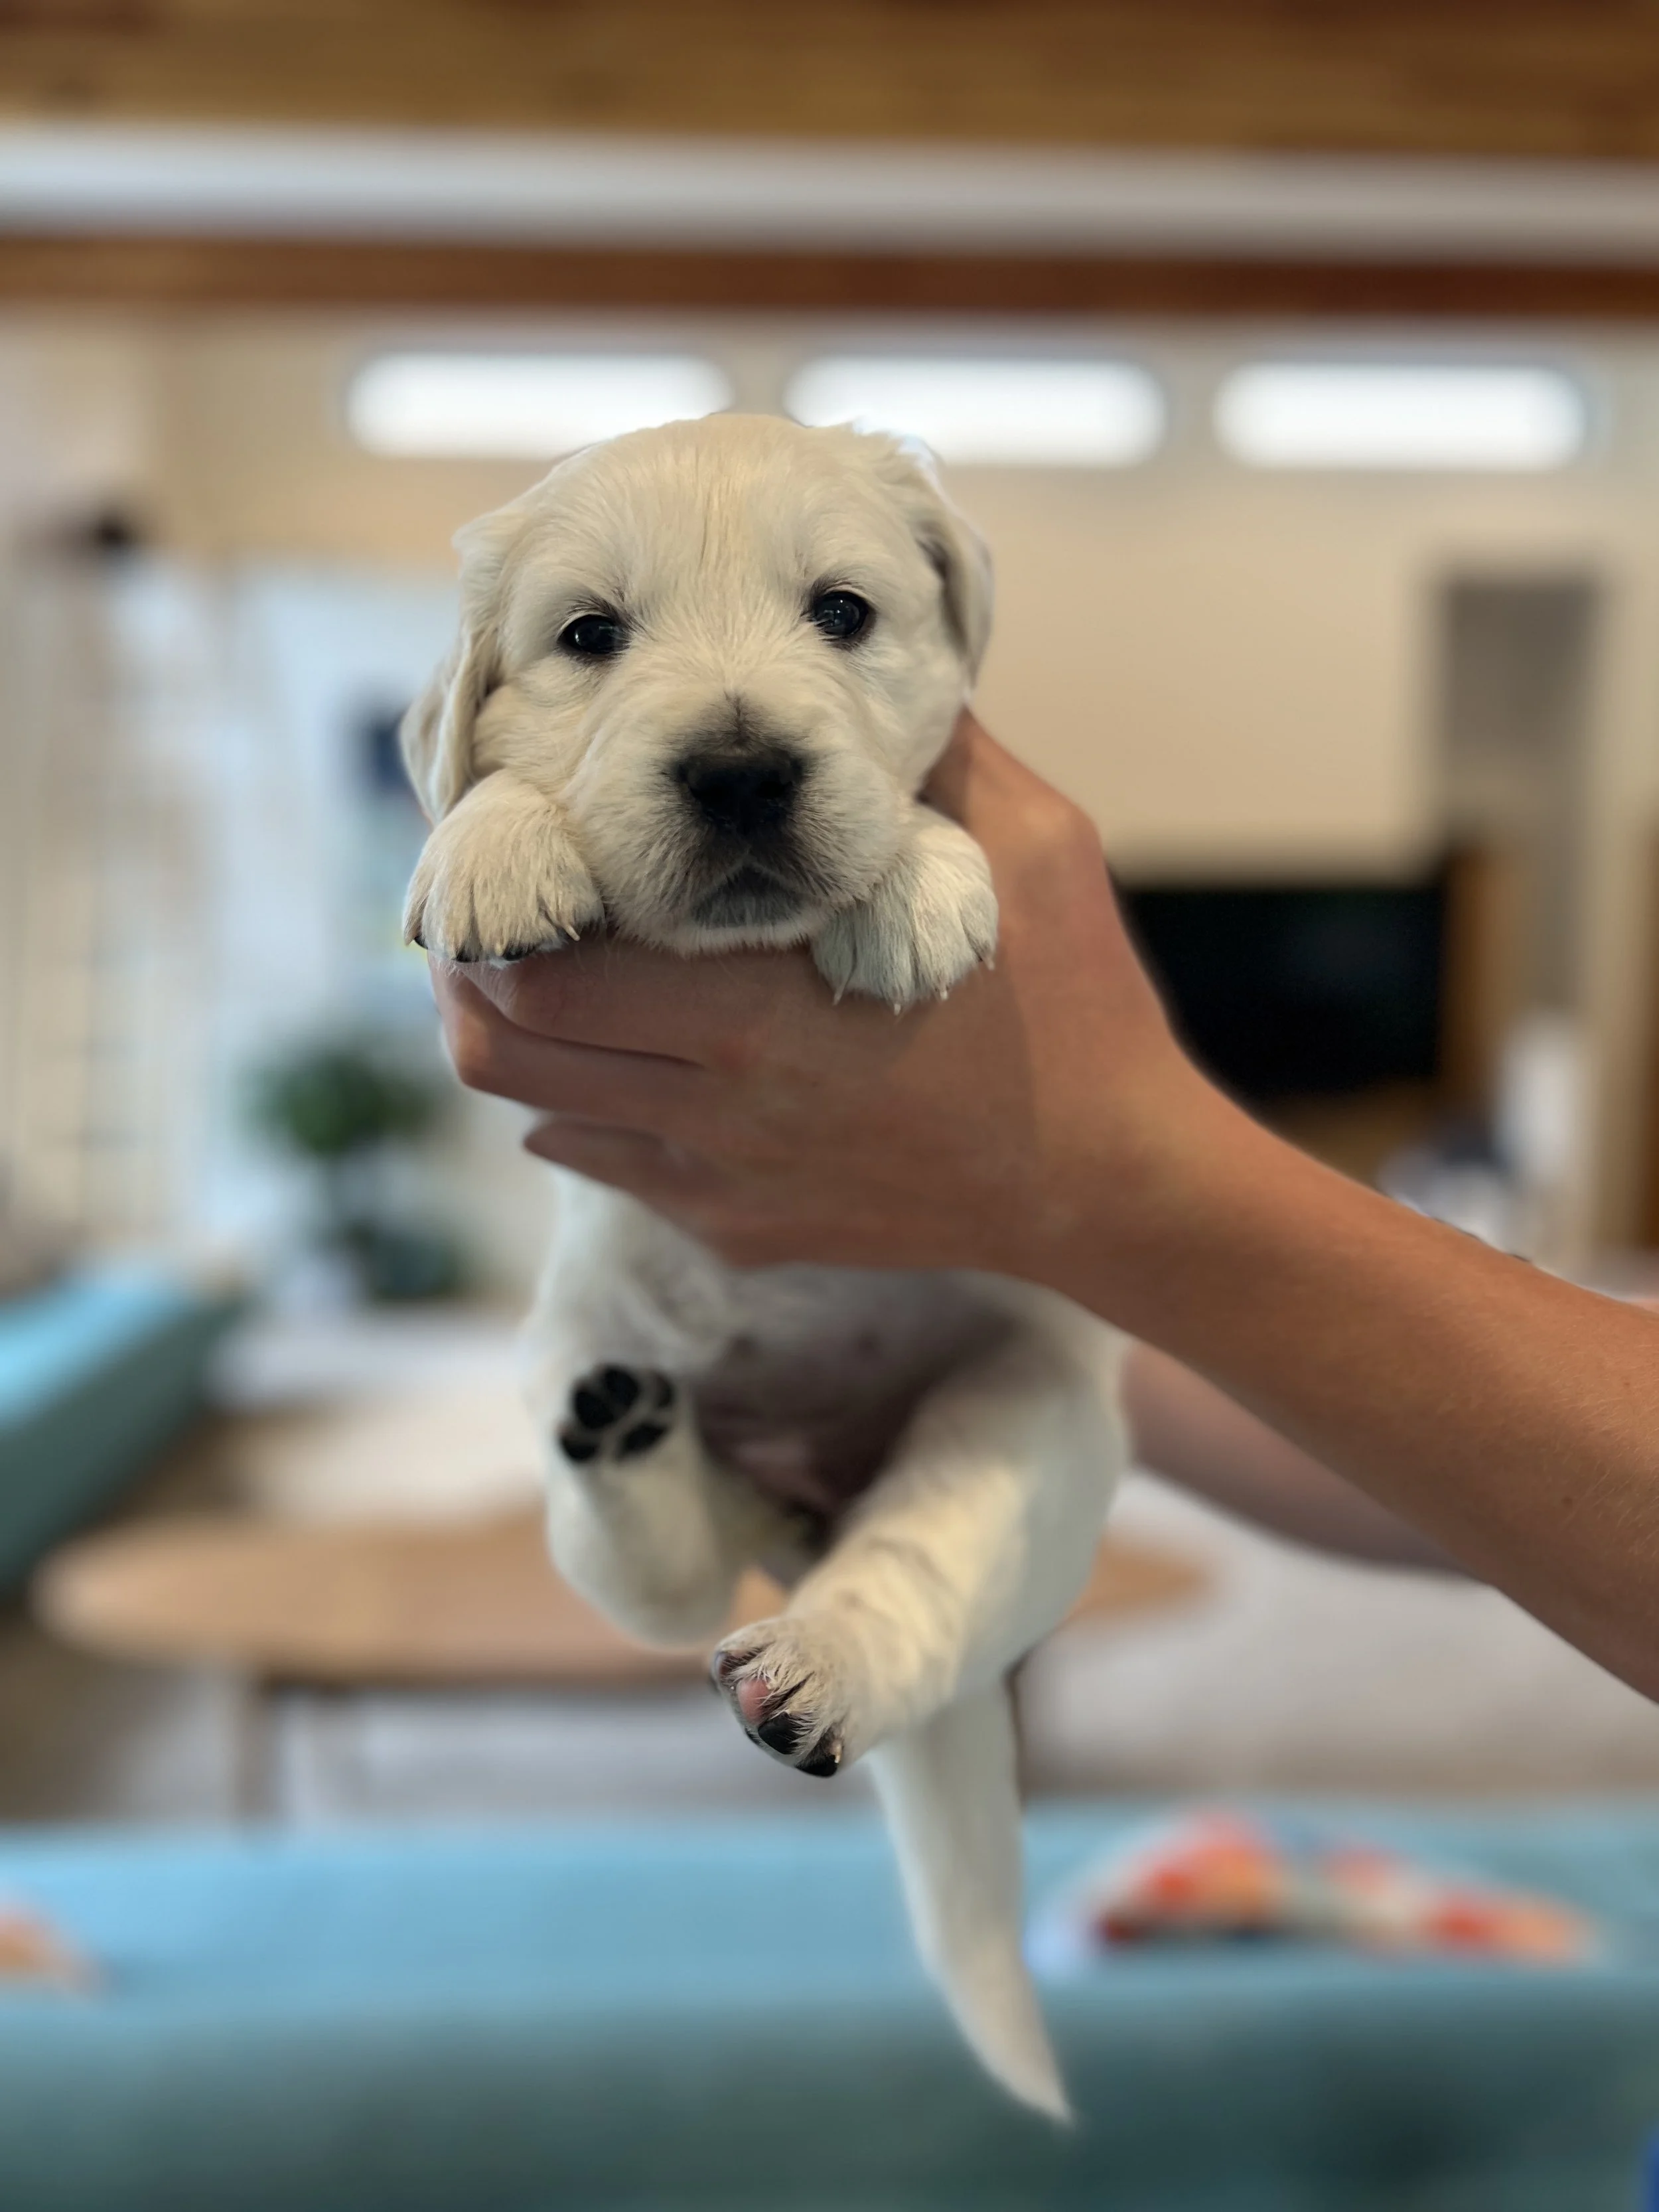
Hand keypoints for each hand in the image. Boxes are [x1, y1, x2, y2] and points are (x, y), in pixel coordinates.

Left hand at [430, 714, 1212, 1282]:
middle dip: (471, 967)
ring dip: (518, 1035)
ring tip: (539, 968)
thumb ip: (934, 755)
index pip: (544, 966)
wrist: (1107, 1183)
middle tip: (491, 904)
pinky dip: (582, 1104)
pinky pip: (605, 1165)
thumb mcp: (1028, 848)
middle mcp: (716, 1110)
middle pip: (504, 1043)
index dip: (490, 906)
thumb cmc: (1073, 1009)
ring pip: (537, 1111)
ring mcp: (720, 1181)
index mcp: (759, 1013)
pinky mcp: (739, 1227)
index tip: (499, 849)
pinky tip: (623, 1051)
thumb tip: (860, 663)